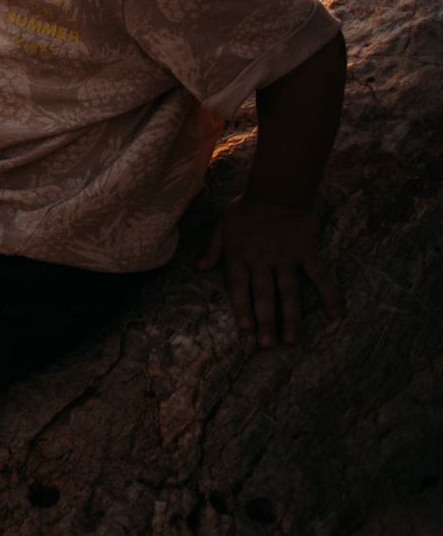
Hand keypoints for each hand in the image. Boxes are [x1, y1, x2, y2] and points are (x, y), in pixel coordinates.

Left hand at [197, 193, 344, 346]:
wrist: (278, 190)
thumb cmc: (247, 207)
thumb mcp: (223, 224)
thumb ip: (213, 248)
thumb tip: (199, 268)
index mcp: (239, 254)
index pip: (237, 286)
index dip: (240, 307)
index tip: (245, 328)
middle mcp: (262, 260)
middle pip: (263, 295)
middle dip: (265, 321)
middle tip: (268, 345)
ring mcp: (286, 258)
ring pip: (289, 292)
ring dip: (291, 317)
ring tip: (292, 340)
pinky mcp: (307, 253)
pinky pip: (319, 277)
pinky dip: (329, 295)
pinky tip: (336, 314)